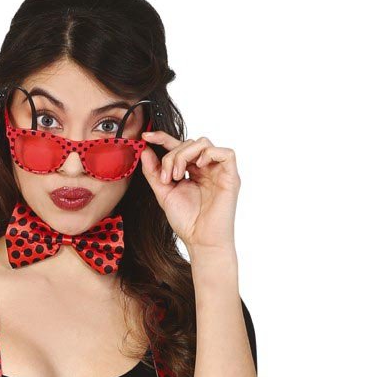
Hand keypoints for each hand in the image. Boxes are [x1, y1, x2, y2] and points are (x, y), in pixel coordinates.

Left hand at [139, 130, 240, 252]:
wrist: (201, 241)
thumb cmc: (186, 221)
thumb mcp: (163, 193)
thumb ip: (154, 172)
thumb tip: (145, 150)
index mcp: (192, 171)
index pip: (178, 146)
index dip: (162, 138)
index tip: (146, 136)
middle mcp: (206, 168)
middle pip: (189, 143)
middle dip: (171, 156)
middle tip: (166, 177)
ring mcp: (219, 171)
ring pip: (203, 143)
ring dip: (185, 155)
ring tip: (177, 176)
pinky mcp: (231, 177)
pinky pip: (226, 153)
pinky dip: (209, 154)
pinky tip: (198, 167)